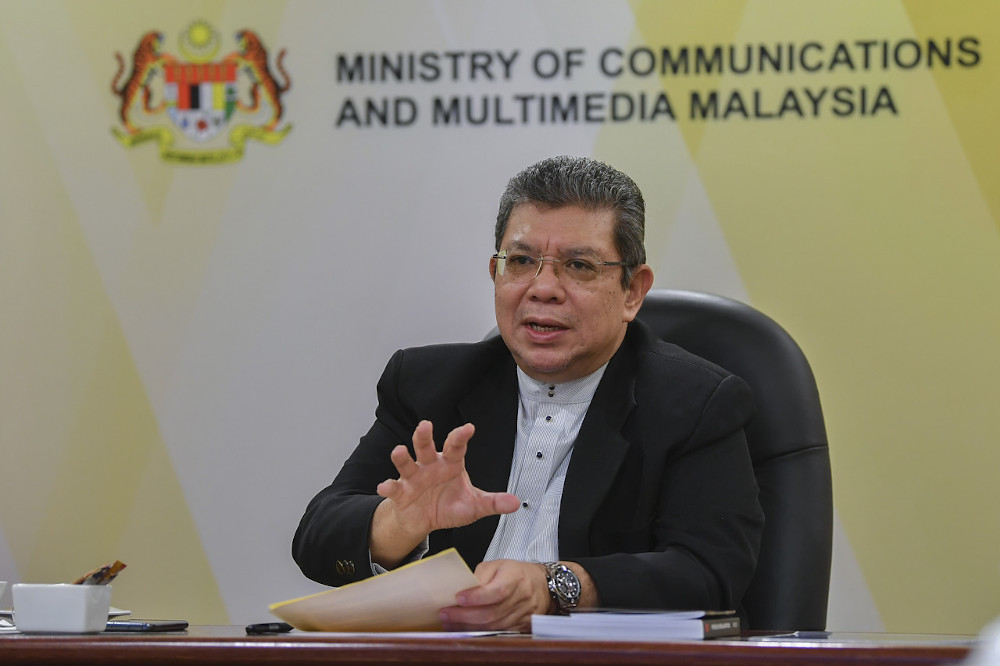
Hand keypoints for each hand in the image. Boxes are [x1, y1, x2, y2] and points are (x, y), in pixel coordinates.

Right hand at [370, 421, 519, 565]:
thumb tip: (515, 503)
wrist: (424, 520)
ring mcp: (413, 477)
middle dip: (424, 436)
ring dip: (402, 456)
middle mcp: (430, 465)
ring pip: (406, 463)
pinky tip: (384, 486)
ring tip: (399, 451)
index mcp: (450, 464)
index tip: (469, 428)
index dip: (461, 436)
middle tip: (425, 425)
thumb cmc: (448, 506)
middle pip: (426, 447)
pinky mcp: (400, 492)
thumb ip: (492, 503)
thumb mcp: (473, 506)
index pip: (456, 446)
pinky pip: (393, 487)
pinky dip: (388, 486)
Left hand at [439, 560, 551, 631]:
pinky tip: (466, 629)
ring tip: (451, 623)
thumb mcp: (498, 565)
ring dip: (469, 626)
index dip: (476, 597)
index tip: (458, 598)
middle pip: (492, 613)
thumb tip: (461, 590)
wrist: (542, 584)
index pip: (496, 591)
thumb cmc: (517, 573)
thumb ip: (480, 576)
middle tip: (446, 614)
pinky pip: (499, 633)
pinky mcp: (522, 626)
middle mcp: (522, 597)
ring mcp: (523, 614)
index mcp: (515, 577)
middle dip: (465, 616)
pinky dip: (480, 632)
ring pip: (494, 626)